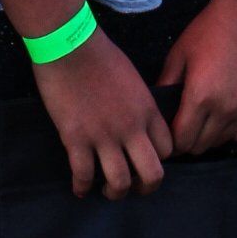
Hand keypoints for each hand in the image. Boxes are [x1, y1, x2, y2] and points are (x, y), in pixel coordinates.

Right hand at [34, 28, 171, 199]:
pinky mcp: (76, 138)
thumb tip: (137, 119)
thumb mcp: (132, 78)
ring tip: (108, 191)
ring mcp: (104, 136)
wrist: (69, 45)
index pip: (167, 149)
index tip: (147, 161)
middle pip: (152, 174)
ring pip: (120, 182)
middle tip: (135, 188)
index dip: (159, 160)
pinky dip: (82, 187)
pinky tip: (79, 189)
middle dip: (145, 188)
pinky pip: (84, 174)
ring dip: (115, 192)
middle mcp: (131, 128)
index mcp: (147, 111)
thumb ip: (139, 103)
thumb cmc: (100, 54)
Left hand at [156, 0, 236, 154]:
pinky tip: (220, 119)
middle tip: (178, 130)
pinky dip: (229, 132)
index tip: (164, 137)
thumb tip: (155, 109)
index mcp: (200, 97)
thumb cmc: (210, 30)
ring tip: (198, 123)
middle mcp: (225, 108)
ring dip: (207, 137)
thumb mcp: (179, 54)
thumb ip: (165, 84)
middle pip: (200, 146)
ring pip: (221, 142)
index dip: (169, 143)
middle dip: (186, 142)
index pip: (181, 140)